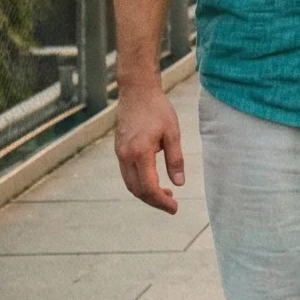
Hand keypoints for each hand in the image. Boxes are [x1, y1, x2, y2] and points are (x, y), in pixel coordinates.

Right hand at [114, 86, 186, 213]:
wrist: (137, 91)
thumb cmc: (157, 109)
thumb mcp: (172, 133)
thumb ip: (175, 160)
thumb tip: (179, 183)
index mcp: (140, 153)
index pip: (149, 187)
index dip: (161, 201)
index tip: (174, 208)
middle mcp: (126, 156)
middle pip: (137, 190)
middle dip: (154, 201)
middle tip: (172, 205)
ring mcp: (120, 154)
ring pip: (130, 184)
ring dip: (146, 193)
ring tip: (166, 194)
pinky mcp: (119, 150)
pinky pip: (128, 174)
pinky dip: (140, 183)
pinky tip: (154, 180)